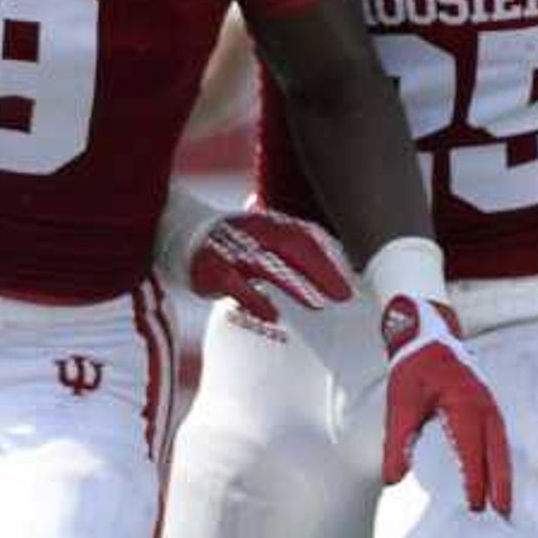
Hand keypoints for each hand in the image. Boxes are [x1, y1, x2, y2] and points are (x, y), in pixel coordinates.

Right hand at [179, 207, 351, 322]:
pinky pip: (235, 285)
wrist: (184, 236)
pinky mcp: (211, 269)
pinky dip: (255, 299)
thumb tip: (340, 260)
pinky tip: (274, 315)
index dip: (332, 256)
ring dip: (296, 286)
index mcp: (271, 222)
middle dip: (321, 270)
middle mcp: (253, 230)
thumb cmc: (238, 243)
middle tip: (345, 296)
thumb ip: (299, 247)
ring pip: (267, 265)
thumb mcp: (268, 238)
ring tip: (319, 306)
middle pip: (293, 247)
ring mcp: (232, 249)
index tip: (353, 279)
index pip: (307, 235)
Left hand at [380, 294, 513, 513]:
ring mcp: (489, 405)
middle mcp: (483, 405)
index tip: (475, 504)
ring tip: (505, 502)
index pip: (471, 449)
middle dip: (501, 484)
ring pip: (502, 446)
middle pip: (497, 451)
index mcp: (463, 404)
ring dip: (504, 474)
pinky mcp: (487, 407)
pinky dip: (501, 459)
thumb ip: (397, 443)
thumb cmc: (415, 368)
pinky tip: (498, 476)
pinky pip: (499, 437)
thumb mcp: (400, 404)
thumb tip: (393, 477)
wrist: (426, 337)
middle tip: (502, 513)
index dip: (475, 478)